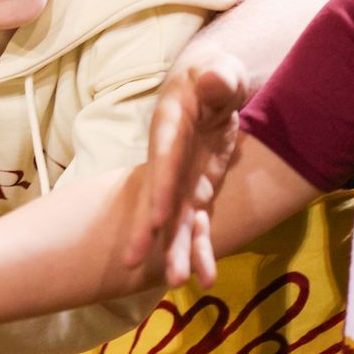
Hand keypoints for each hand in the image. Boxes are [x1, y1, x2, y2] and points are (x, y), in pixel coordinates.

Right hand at [122, 47, 251, 288]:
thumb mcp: (220, 70)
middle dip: (147, 231)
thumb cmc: (214, 74)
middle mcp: (170, 159)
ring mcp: (181, 179)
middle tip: (134, 263)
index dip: (159, 186)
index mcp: (171, 126)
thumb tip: (211, 80)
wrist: (211, 87)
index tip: (155, 216)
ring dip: (176, 250)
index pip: (166, 157)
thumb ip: (217, 78)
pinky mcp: (195, 192)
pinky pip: (199, 225)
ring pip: (176, 220)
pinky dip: (202, 249)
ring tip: (178, 283)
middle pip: (158, 197)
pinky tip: (206, 278)